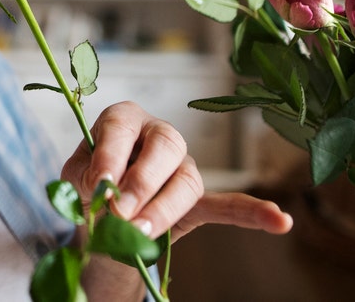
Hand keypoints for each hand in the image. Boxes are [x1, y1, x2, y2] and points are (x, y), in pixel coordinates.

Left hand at [61, 101, 292, 240]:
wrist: (100, 206)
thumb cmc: (89, 180)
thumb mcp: (75, 175)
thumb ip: (86, 180)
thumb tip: (103, 196)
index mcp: (125, 120)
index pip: (121, 126)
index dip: (109, 155)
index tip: (97, 185)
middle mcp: (159, 135)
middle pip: (165, 146)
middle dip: (142, 180)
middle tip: (119, 211)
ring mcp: (182, 166)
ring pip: (186, 180)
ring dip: (163, 208)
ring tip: (140, 233)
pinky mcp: (197, 198)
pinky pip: (227, 204)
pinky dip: (251, 213)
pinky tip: (279, 220)